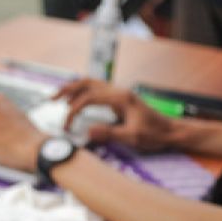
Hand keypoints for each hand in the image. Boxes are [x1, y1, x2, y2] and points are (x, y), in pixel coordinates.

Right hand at [55, 79, 175, 150]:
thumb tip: (87, 132)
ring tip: (58, 97)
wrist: (170, 131)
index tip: (67, 126)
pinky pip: (97, 89)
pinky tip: (76, 99)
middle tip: (51, 99)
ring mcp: (119, 93)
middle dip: (67, 90)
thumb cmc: (154, 135)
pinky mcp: (119, 98)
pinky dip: (82, 92)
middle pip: (87, 83)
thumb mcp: (132, 137)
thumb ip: (110, 134)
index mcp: (121, 98)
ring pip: (91, 83)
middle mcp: (118, 91)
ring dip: (73, 89)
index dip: (73, 110)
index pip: (89, 98)